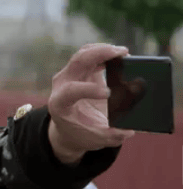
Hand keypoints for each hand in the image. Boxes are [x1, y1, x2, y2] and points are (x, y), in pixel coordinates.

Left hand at [47, 44, 136, 163]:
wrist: (70, 127)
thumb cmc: (82, 132)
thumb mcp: (95, 139)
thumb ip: (111, 135)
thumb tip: (128, 130)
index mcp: (60, 103)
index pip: (71, 90)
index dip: (89, 89)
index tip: (109, 93)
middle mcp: (61, 85)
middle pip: (76, 62)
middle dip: (98, 54)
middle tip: (122, 54)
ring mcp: (69, 74)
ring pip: (83, 54)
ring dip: (103, 49)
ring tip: (124, 53)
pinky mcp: (79, 69)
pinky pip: (89, 54)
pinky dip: (104, 51)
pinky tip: (120, 55)